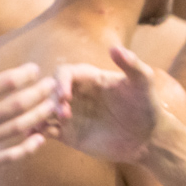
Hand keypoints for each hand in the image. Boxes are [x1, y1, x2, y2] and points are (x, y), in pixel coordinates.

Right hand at [0, 18, 57, 176]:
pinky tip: (40, 139)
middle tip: (54, 86)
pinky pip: (5, 158)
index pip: (4, 83)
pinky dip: (26, 149)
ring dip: (38, 117)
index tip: (36, 69)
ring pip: (15, 131)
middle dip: (40, 94)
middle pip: (16, 106)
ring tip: (54, 107)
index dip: (25, 74)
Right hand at [52, 47, 183, 163]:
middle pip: (50, 91)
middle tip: (64, 113)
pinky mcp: (68, 134)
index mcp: (90, 78)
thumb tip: (114, 48)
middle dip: (50, 100)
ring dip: (41, 115)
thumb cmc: (146, 106)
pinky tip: (41, 136)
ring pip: (44, 110)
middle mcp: (76, 94)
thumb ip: (131, 65)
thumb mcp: (143, 83)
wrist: (147, 137)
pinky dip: (38, 131)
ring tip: (47, 125)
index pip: (65, 73)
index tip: (66, 95)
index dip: (61, 82)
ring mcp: (71, 114)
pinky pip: (46, 129)